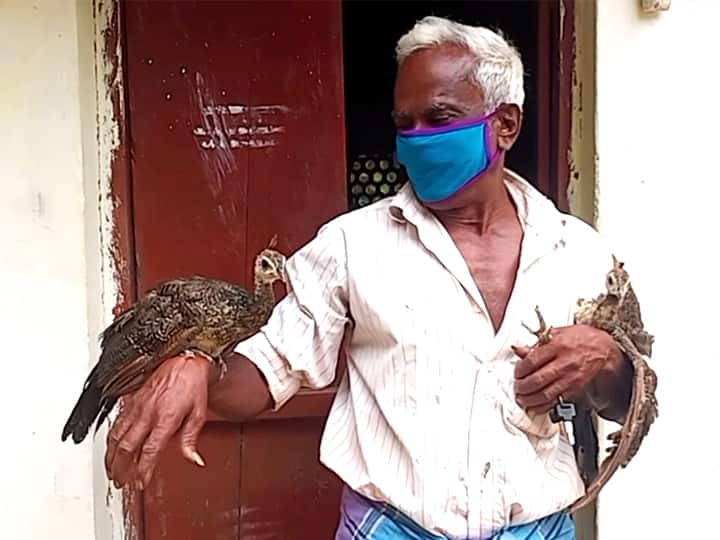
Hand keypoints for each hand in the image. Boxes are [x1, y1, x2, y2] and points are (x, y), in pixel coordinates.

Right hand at [105, 354, 213, 489]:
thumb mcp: (199, 414)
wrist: (184, 362)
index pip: (150, 450)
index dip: (143, 470)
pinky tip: (110, 449)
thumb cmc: (192, 386)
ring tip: (112, 472)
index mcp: (166, 418)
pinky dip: (110, 440)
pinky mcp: (130, 400)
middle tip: (121, 482)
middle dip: (121, 469)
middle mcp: (147, 412)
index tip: (140, 483)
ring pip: (115, 436)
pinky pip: (115, 423)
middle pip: (126, 447)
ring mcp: (136, 406)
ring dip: (111, 457)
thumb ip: (191, 439)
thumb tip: (194, 460)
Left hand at [511, 324, 621, 414]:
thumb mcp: (557, 333)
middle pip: (537, 379)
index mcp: (557, 346)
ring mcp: (569, 378)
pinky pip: (556, 401)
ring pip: (545, 394)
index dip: (520, 369)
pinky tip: (534, 407)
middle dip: (522, 387)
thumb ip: (536, 343)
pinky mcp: (574, 389)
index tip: (517, 372)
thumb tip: (518, 349)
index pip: (532, 360)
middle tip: (517, 387)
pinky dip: (543, 407)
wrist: (604, 349)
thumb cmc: (581, 339)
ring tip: (521, 399)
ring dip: (529, 399)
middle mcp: (563, 363)